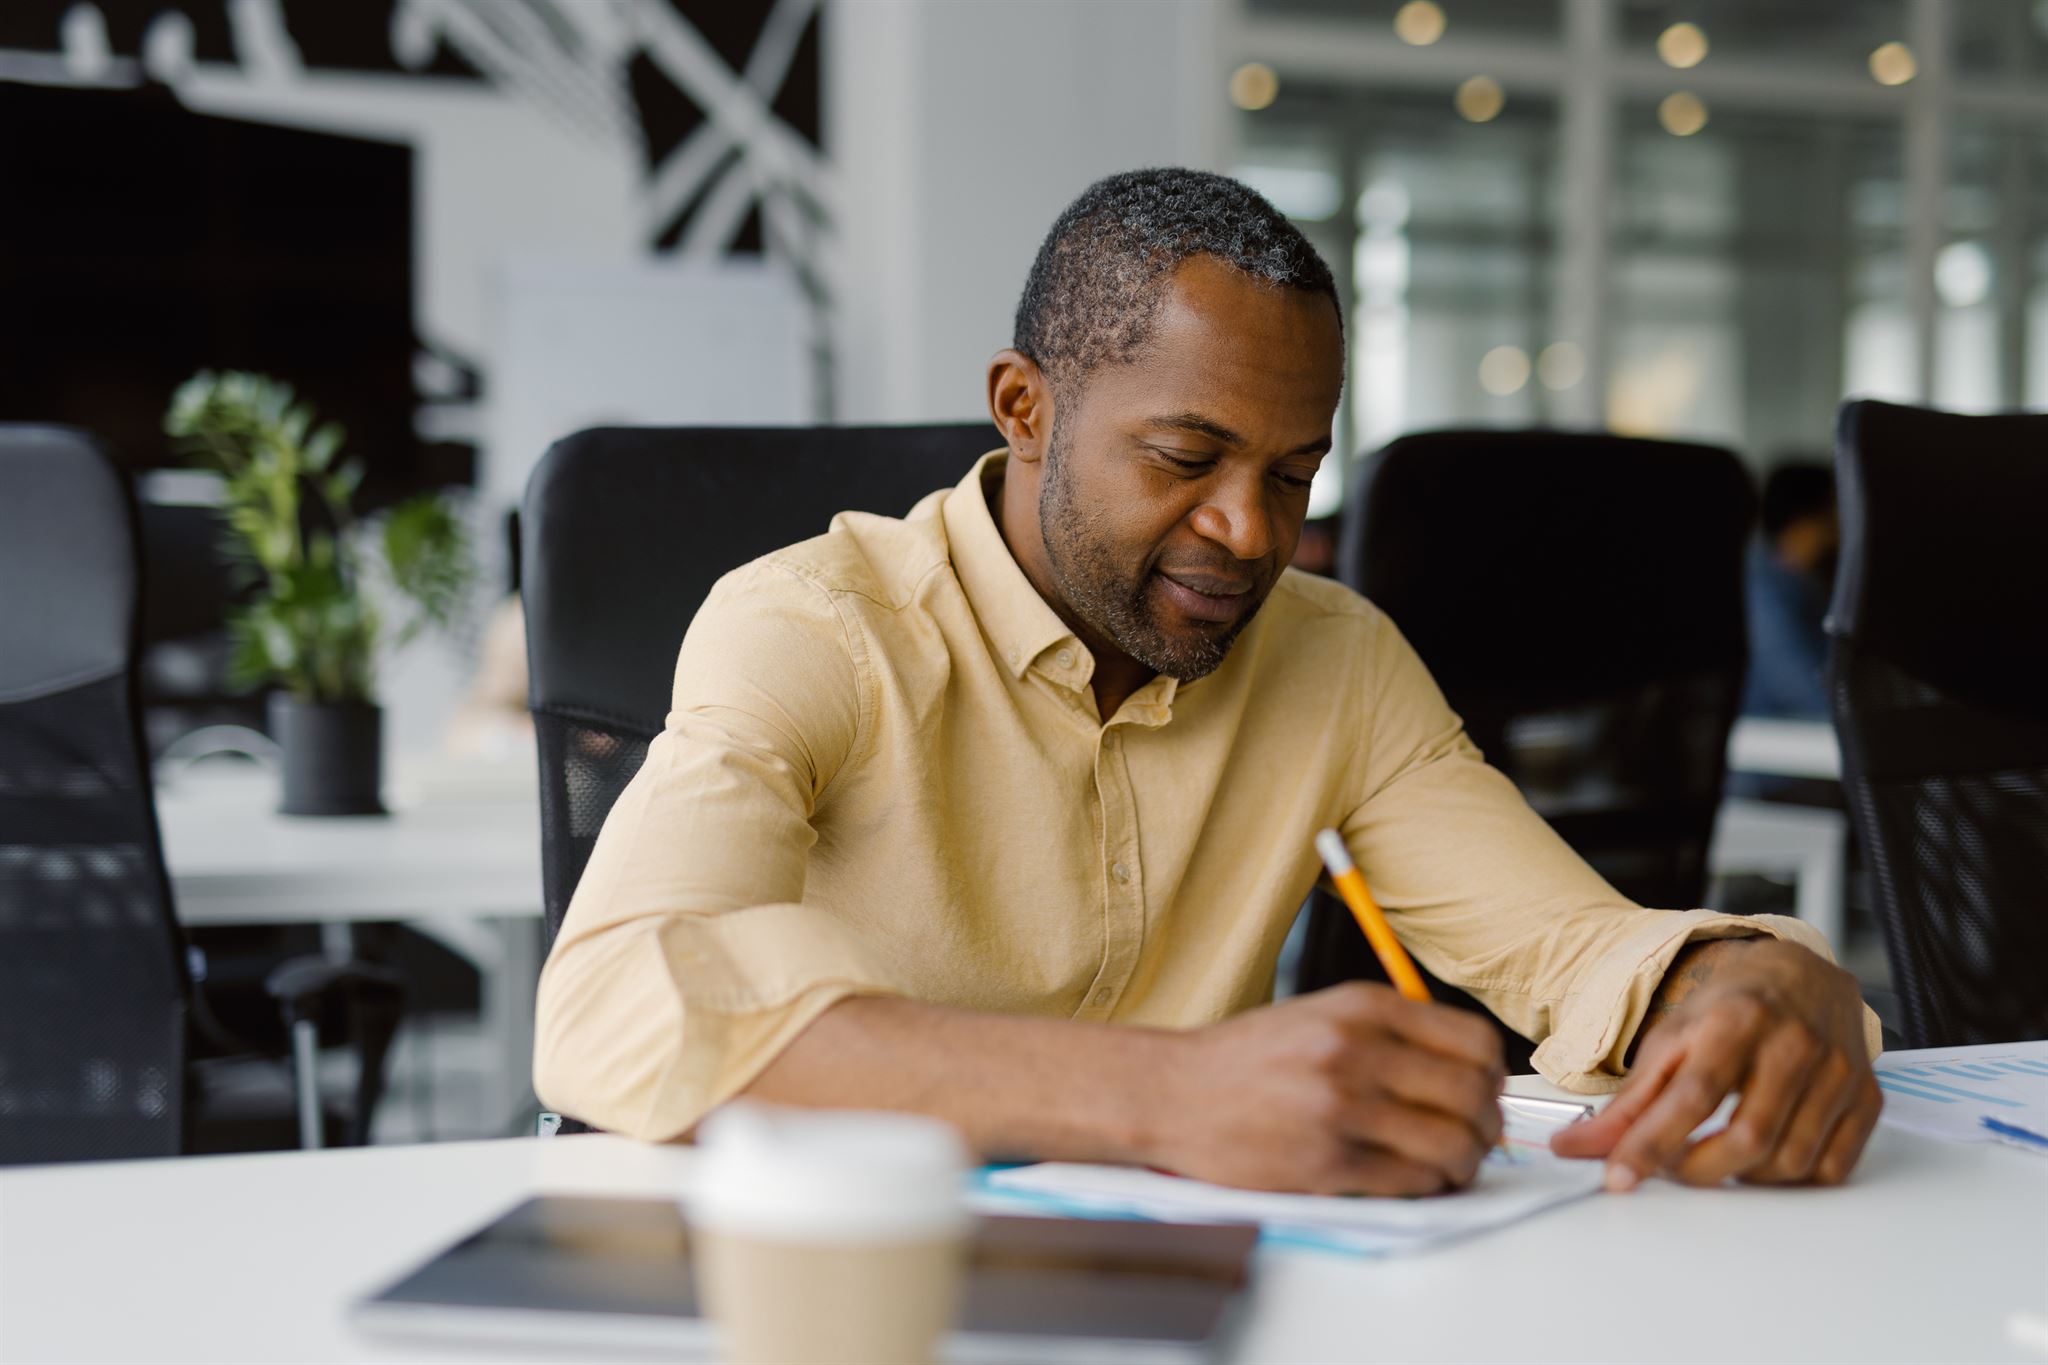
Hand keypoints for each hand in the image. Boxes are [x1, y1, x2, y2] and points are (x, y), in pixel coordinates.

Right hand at [1150, 983, 1504, 1194]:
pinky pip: (1410, 1181)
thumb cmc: (1246, 1059)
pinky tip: (1412, 1180)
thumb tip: (1466, 1071)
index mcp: (1361, 1007)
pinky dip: (1426, 1186)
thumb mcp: (1320, 1015)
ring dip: (1463, 1164)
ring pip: (1450, 1145)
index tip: (1484, 1093)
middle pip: (1472, 1095)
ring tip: (1448, 1167)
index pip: (1473, 1041)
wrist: (1171, 1091)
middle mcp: (1356, 1050)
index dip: (1493, 1075)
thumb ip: (1388, 1032)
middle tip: (1475, 1139)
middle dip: (1486, 1126)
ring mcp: (1341, 1107)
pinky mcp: (1325, 1161)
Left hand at [1550, 938, 1879, 1189]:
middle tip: (1672, 1168)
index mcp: (1736, 1021)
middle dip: (1698, 1169)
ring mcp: (1838, 1072)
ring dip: (1742, 1175)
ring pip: (1790, 1160)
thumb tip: (1579, 1147)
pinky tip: (1765, 1157)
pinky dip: (1791, 1177)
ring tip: (1716, 1156)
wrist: (1801, 975)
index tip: (1618, 1177)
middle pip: (1747, 1136)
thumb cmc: (1730, 1009)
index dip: (1652, 1143)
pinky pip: (1831, 1166)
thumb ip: (1629, 1099)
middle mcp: (1793, 1043)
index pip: (1691, 1096)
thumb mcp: (1670, 1039)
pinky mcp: (1866, 1097)